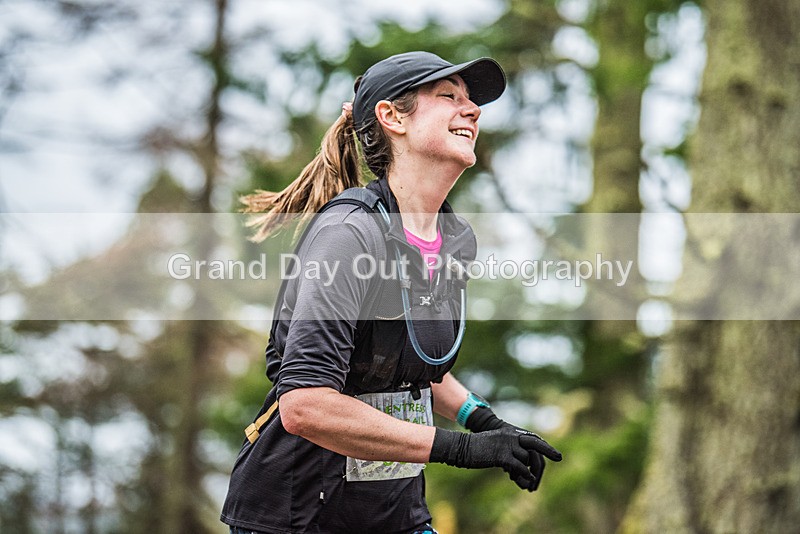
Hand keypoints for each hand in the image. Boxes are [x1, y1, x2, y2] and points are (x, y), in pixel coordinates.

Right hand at [429, 427, 561, 491]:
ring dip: (530, 473)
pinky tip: (526, 481)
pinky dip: (525, 475)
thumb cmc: (478, 449)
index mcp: (510, 433)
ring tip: (527, 484)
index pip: (533, 439)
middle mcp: (511, 436)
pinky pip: (520, 466)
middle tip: (559, 458)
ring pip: (527, 459)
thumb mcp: (497, 445)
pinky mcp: (501, 455)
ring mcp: (507, 445)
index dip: (545, 446)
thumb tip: (523, 467)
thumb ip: (511, 451)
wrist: (462, 447)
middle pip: (536, 445)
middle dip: (549, 451)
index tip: (555, 453)